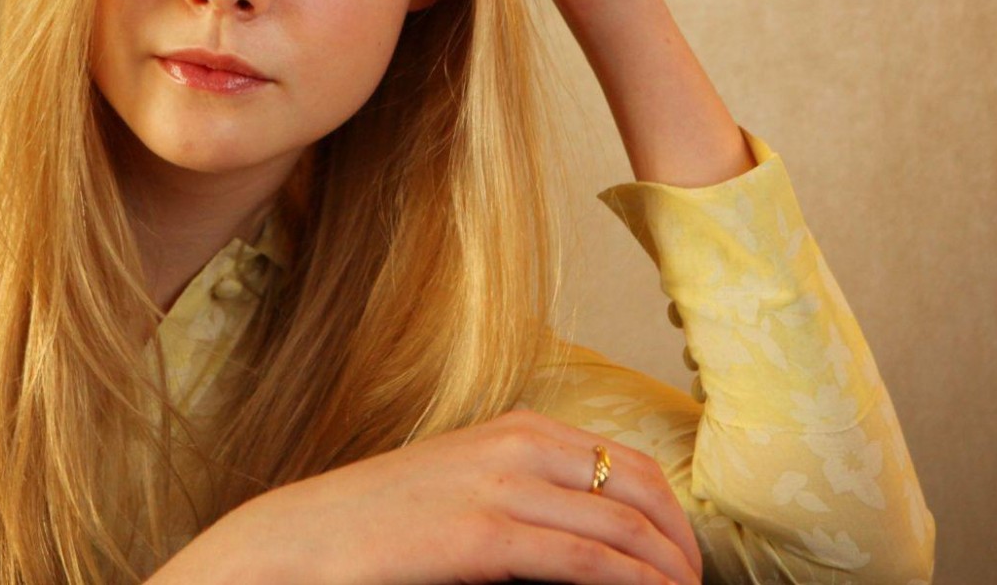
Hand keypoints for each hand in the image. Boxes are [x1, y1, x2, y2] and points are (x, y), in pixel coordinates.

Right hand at [150, 409, 701, 584]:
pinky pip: (583, 558)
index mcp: (515, 427)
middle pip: (635, 488)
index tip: (682, 554)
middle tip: (693, 582)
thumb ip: (521, 490)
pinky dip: (630, 581)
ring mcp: (501, 487)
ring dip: (663, 568)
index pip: (624, 460)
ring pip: (619, 526)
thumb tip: (581, 527)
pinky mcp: (484, 534)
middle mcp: (517, 445)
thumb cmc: (380, 519)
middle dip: (678, 541)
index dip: (668, 511)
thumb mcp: (461, 484)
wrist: (304, 537)